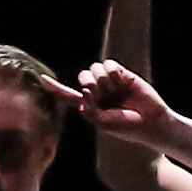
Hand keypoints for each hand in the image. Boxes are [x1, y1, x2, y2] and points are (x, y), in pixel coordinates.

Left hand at [57, 57, 174, 141]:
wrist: (150, 121)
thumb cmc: (126, 126)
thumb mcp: (102, 123)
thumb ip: (89, 110)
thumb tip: (85, 92)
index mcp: (90, 104)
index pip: (68, 94)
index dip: (55, 87)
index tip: (42, 78)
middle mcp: (98, 91)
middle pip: (83, 76)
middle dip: (89, 83)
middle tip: (101, 94)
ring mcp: (111, 82)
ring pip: (95, 68)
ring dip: (104, 80)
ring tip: (116, 91)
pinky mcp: (123, 74)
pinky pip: (109, 64)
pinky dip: (112, 72)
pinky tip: (121, 82)